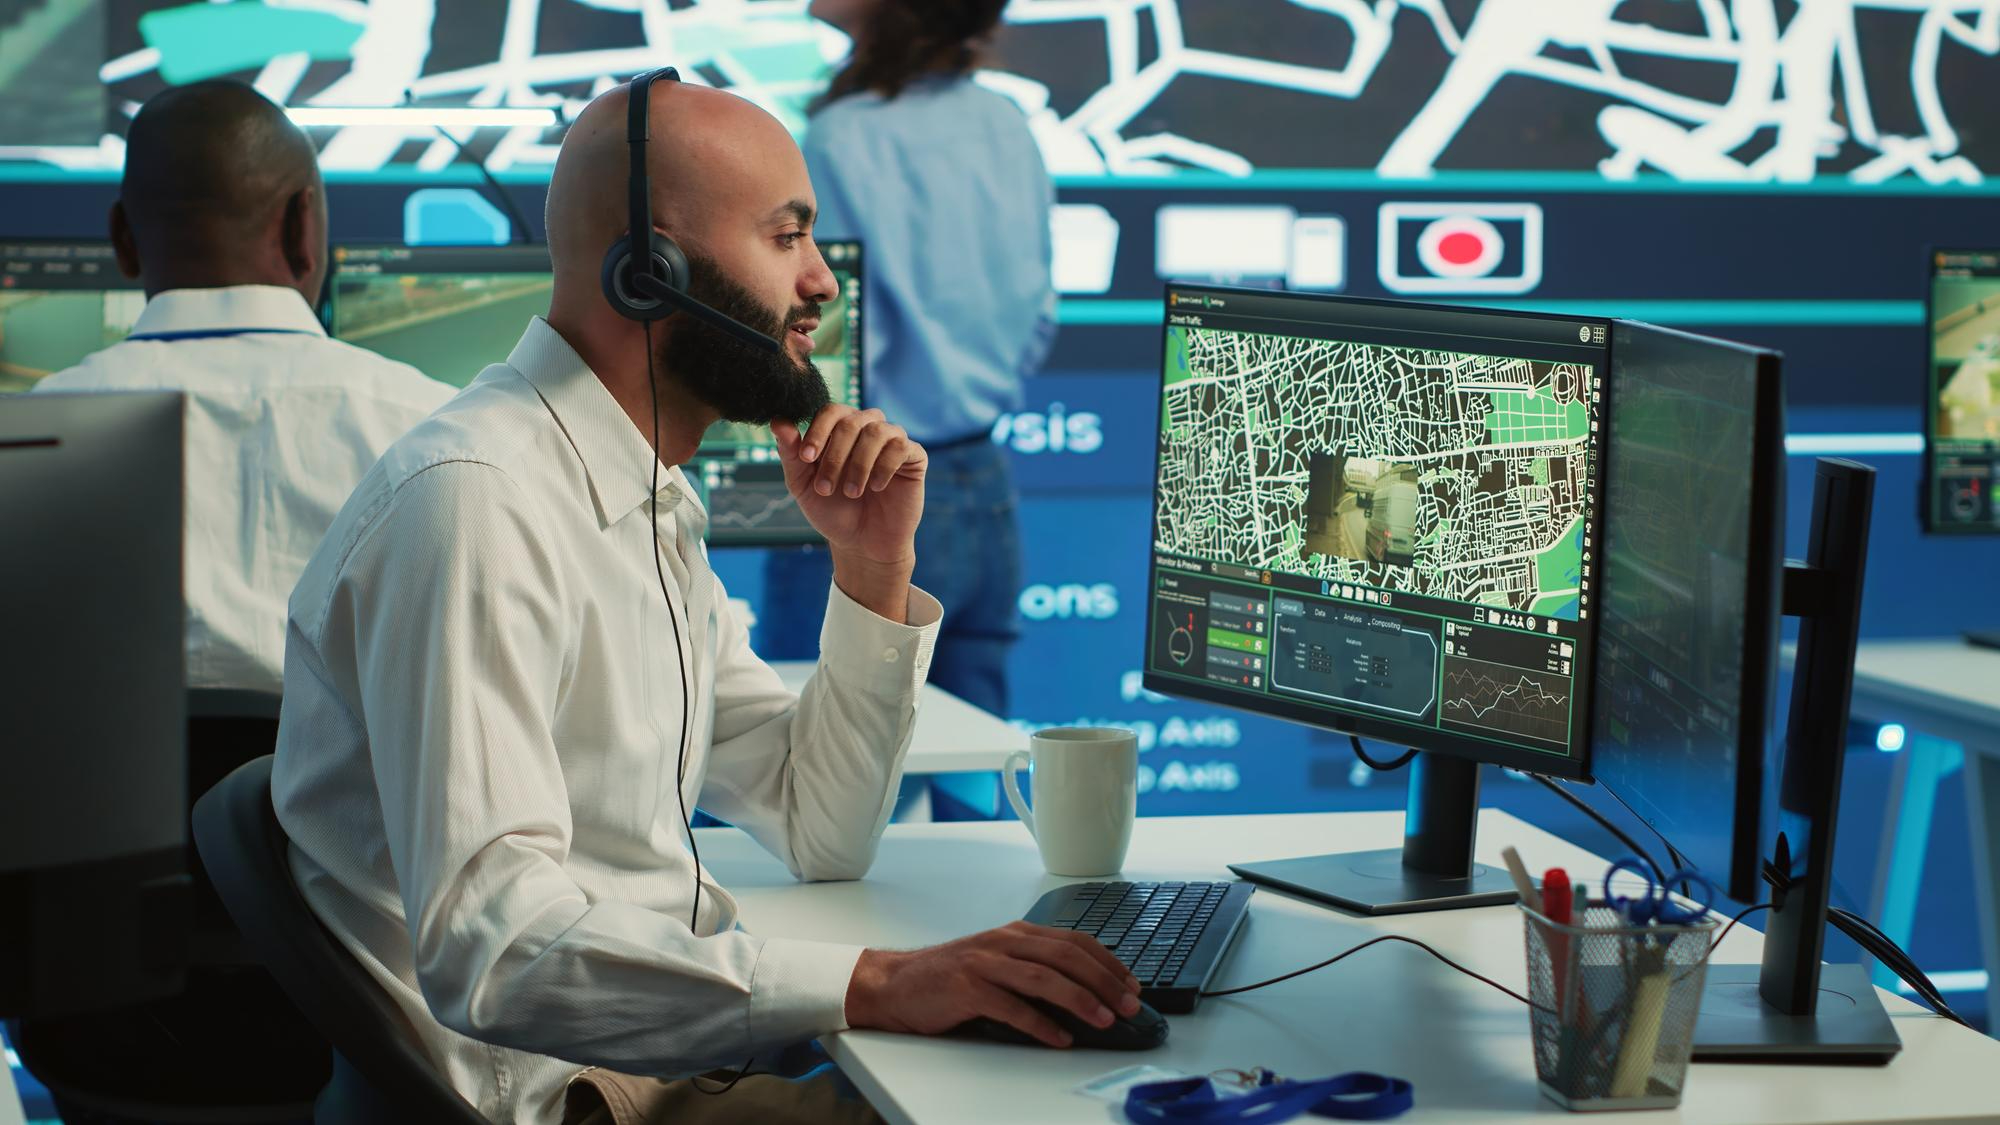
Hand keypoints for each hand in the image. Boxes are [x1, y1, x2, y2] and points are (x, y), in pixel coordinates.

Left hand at [774, 406, 925, 619]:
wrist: (862, 544)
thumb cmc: (832, 511)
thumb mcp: (803, 484)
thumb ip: (791, 453)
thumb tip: (777, 421)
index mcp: (840, 429)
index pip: (831, 411)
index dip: (818, 431)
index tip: (806, 459)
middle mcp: (867, 428)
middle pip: (851, 421)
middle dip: (835, 455)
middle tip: (826, 488)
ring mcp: (892, 440)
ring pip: (876, 431)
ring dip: (858, 464)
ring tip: (851, 492)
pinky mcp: (914, 457)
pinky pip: (901, 446)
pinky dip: (884, 466)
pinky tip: (875, 488)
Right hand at [844, 922, 1142, 1047]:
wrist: (895, 984)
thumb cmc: (950, 977)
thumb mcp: (997, 961)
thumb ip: (1034, 968)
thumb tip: (1086, 993)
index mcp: (1016, 933)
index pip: (1074, 940)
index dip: (1108, 962)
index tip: (1131, 984)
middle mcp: (1003, 942)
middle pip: (1066, 956)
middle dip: (1104, 980)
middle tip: (1128, 1005)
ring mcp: (984, 963)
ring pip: (1044, 977)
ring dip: (1080, 1000)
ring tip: (1104, 1020)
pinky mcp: (967, 988)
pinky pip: (1011, 1007)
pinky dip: (1040, 1024)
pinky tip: (1059, 1038)